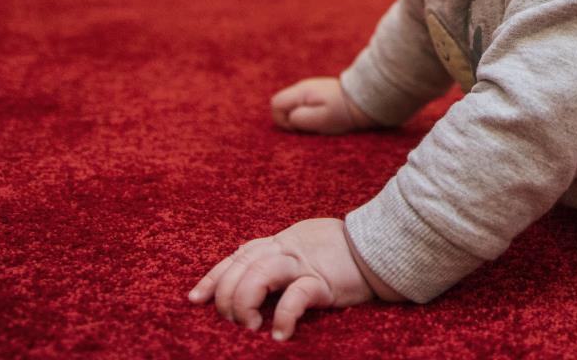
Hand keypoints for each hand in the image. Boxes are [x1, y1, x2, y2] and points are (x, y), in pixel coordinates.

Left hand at [188, 218, 376, 339]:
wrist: (380, 248)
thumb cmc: (341, 253)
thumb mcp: (303, 249)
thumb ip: (279, 259)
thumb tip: (254, 279)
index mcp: (279, 242)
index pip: (236, 256)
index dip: (213, 277)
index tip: (196, 299)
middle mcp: (286, 249)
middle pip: (241, 265)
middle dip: (227, 295)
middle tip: (232, 321)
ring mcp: (304, 263)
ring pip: (260, 274)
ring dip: (246, 302)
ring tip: (248, 328)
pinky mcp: (323, 280)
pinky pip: (296, 296)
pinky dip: (283, 315)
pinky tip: (279, 335)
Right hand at [270, 76, 371, 133]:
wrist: (364, 100)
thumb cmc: (343, 112)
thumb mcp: (321, 119)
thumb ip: (300, 118)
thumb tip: (289, 119)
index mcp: (301, 92)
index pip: (275, 104)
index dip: (283, 120)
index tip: (301, 127)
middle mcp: (302, 88)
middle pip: (282, 105)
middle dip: (291, 119)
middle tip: (311, 125)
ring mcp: (308, 90)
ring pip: (292, 106)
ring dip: (300, 117)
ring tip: (319, 120)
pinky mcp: (316, 94)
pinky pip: (302, 106)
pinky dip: (308, 114)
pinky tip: (322, 116)